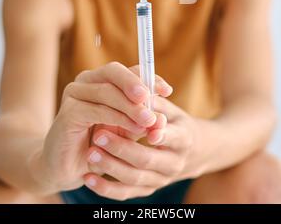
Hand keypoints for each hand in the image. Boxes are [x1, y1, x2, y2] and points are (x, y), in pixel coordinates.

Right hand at [30, 62, 172, 193]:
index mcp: (101, 79)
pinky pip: (96, 110)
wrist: (69, 167)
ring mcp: (74, 93)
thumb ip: (142, 119)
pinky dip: (117, 119)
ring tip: (148, 121)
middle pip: (114, 71)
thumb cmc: (101, 144)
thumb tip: (163, 117)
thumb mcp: (127, 128)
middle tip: (151, 98)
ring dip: (130, 106)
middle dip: (136, 84)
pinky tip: (133, 129)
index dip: (148, 77)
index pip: (128, 70)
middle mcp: (86, 81)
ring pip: (107, 91)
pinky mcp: (68, 112)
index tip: (168, 90)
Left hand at [84, 96, 203, 199]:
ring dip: (110, 167)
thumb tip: (139, 87)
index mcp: (183, 139)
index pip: (171, 138)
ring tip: (90, 153)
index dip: (154, 133)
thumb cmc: (175, 123)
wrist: (192, 154)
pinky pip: (125, 194)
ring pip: (134, 179)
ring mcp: (160, 180)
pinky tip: (88, 178)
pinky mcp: (148, 190)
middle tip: (98, 135)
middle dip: (121, 148)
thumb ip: (155, 100)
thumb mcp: (171, 110)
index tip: (133, 124)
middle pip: (147, 160)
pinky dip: (105, 188)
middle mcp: (174, 163)